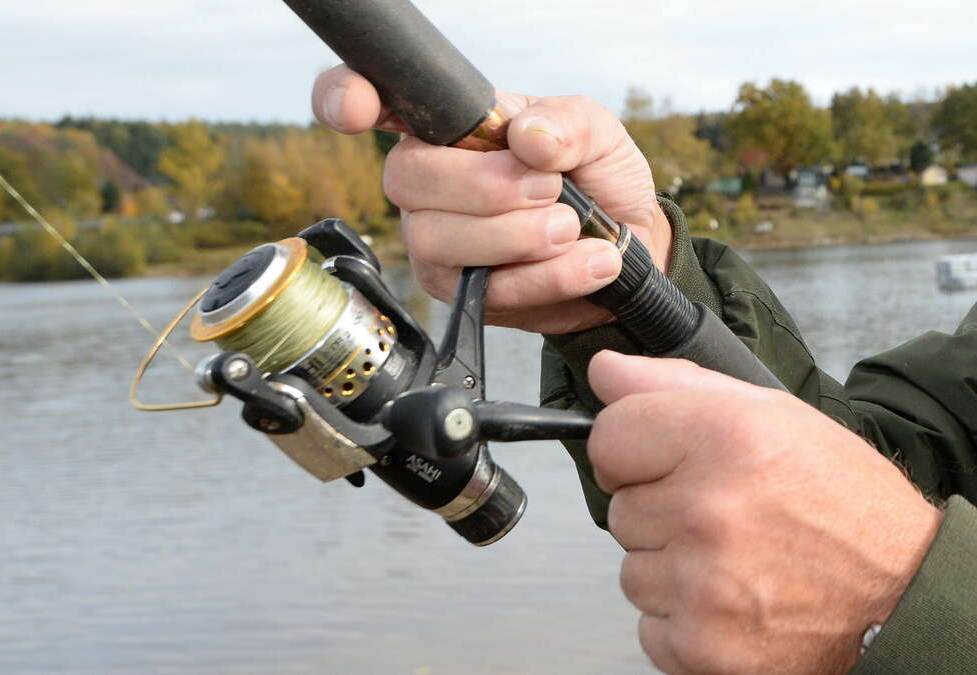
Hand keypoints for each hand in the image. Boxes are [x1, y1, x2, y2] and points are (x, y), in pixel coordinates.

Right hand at [312, 65, 672, 333]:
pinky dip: (549, 276)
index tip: (356, 110)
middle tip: (551, 189)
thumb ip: (566, 122)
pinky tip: (589, 261)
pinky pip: (487, 290)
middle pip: (408, 178)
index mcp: (449, 129)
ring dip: (519, 235)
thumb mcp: (596, 132)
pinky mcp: (461, 295)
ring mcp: (437, 243)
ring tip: (573, 227)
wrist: (631, 246)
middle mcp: (429, 184)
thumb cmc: (598, 179)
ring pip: (440, 239)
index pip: (377, 105)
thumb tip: (528, 138)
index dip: (345, 99)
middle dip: (486, 186)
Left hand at [587, 352, 942, 673]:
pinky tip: (735, 601)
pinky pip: (649, 627)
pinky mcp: (702, 646)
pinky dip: (684, 620)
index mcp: (725, 437)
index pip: (609, 436)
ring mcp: (703, 584)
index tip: (666, 462)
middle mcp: (708, 509)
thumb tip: (603, 371)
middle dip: (662, 511)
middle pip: (620, 507)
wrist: (905, 597)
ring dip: (672, 568)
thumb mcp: (774, 417)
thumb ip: (677, 385)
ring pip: (631, 570)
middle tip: (727, 516)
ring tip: (737, 560)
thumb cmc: (846, 505)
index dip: (635, 449)